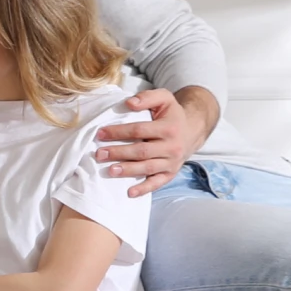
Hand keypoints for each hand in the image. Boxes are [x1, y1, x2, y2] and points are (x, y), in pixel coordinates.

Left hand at [94, 87, 213, 197]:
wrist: (191, 131)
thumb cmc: (171, 115)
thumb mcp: (164, 99)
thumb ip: (147, 97)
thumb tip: (129, 103)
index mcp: (169, 128)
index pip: (139, 130)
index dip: (119, 132)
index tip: (101, 133)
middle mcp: (172, 147)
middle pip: (141, 151)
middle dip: (119, 153)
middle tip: (99, 154)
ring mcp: (172, 162)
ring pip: (147, 168)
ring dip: (128, 170)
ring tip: (110, 170)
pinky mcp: (170, 174)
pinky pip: (157, 183)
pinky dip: (143, 189)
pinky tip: (129, 193)